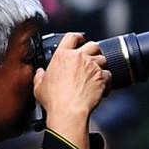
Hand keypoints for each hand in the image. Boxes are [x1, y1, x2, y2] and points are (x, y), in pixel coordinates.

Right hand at [33, 32, 110, 148]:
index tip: (80, 40)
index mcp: (63, 55)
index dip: (78, 37)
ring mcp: (92, 66)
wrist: (69, 111)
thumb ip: (40, 76)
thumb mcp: (39, 86)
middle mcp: (79, 57)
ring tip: (94, 76)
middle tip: (90, 58)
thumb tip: (40, 73)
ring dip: (100, 65)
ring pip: (103, 58)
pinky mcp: (102, 76)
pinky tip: (100, 87)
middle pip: (93, 44)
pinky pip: (109, 74)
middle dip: (94, 50)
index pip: (72, 37)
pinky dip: (106, 80)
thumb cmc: (54, 100)